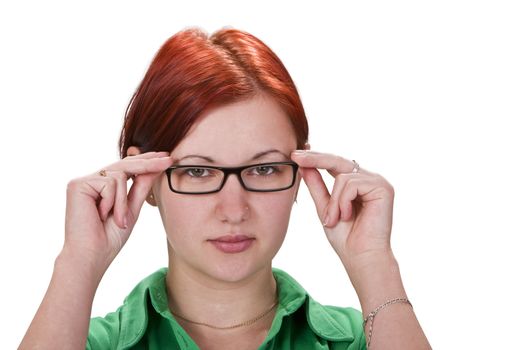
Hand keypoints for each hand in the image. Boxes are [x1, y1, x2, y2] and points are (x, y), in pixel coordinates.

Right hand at [63, 151, 172, 272]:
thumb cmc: (109, 238)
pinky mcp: (77, 184)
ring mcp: (83, 181)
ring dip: (123, 201)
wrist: (92, 256)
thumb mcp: (131, 209)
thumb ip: (140, 187)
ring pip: (119, 175)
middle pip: (124, 165)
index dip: (146, 161)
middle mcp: (91, 180)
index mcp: (102, 186)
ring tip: (119, 220)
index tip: (165, 157)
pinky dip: (113, 201)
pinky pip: (109, 183)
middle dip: (148, 163)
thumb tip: (154, 168)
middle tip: (168, 159)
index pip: (126, 168)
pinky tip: (102, 216)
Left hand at [291, 150, 394, 263]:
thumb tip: (304, 165)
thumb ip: (316, 186)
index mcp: (357, 183)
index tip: (295, 154)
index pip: (334, 164)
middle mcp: (369, 179)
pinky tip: (347, 216)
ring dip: (333, 201)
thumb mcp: (325, 207)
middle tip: (296, 157)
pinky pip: (352, 184)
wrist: (361, 257)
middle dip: (315, 159)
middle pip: (338, 160)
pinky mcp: (383, 188)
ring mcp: (378, 182)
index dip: (315, 158)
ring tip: (335, 219)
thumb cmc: (346, 238)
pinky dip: (343, 202)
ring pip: (343, 176)